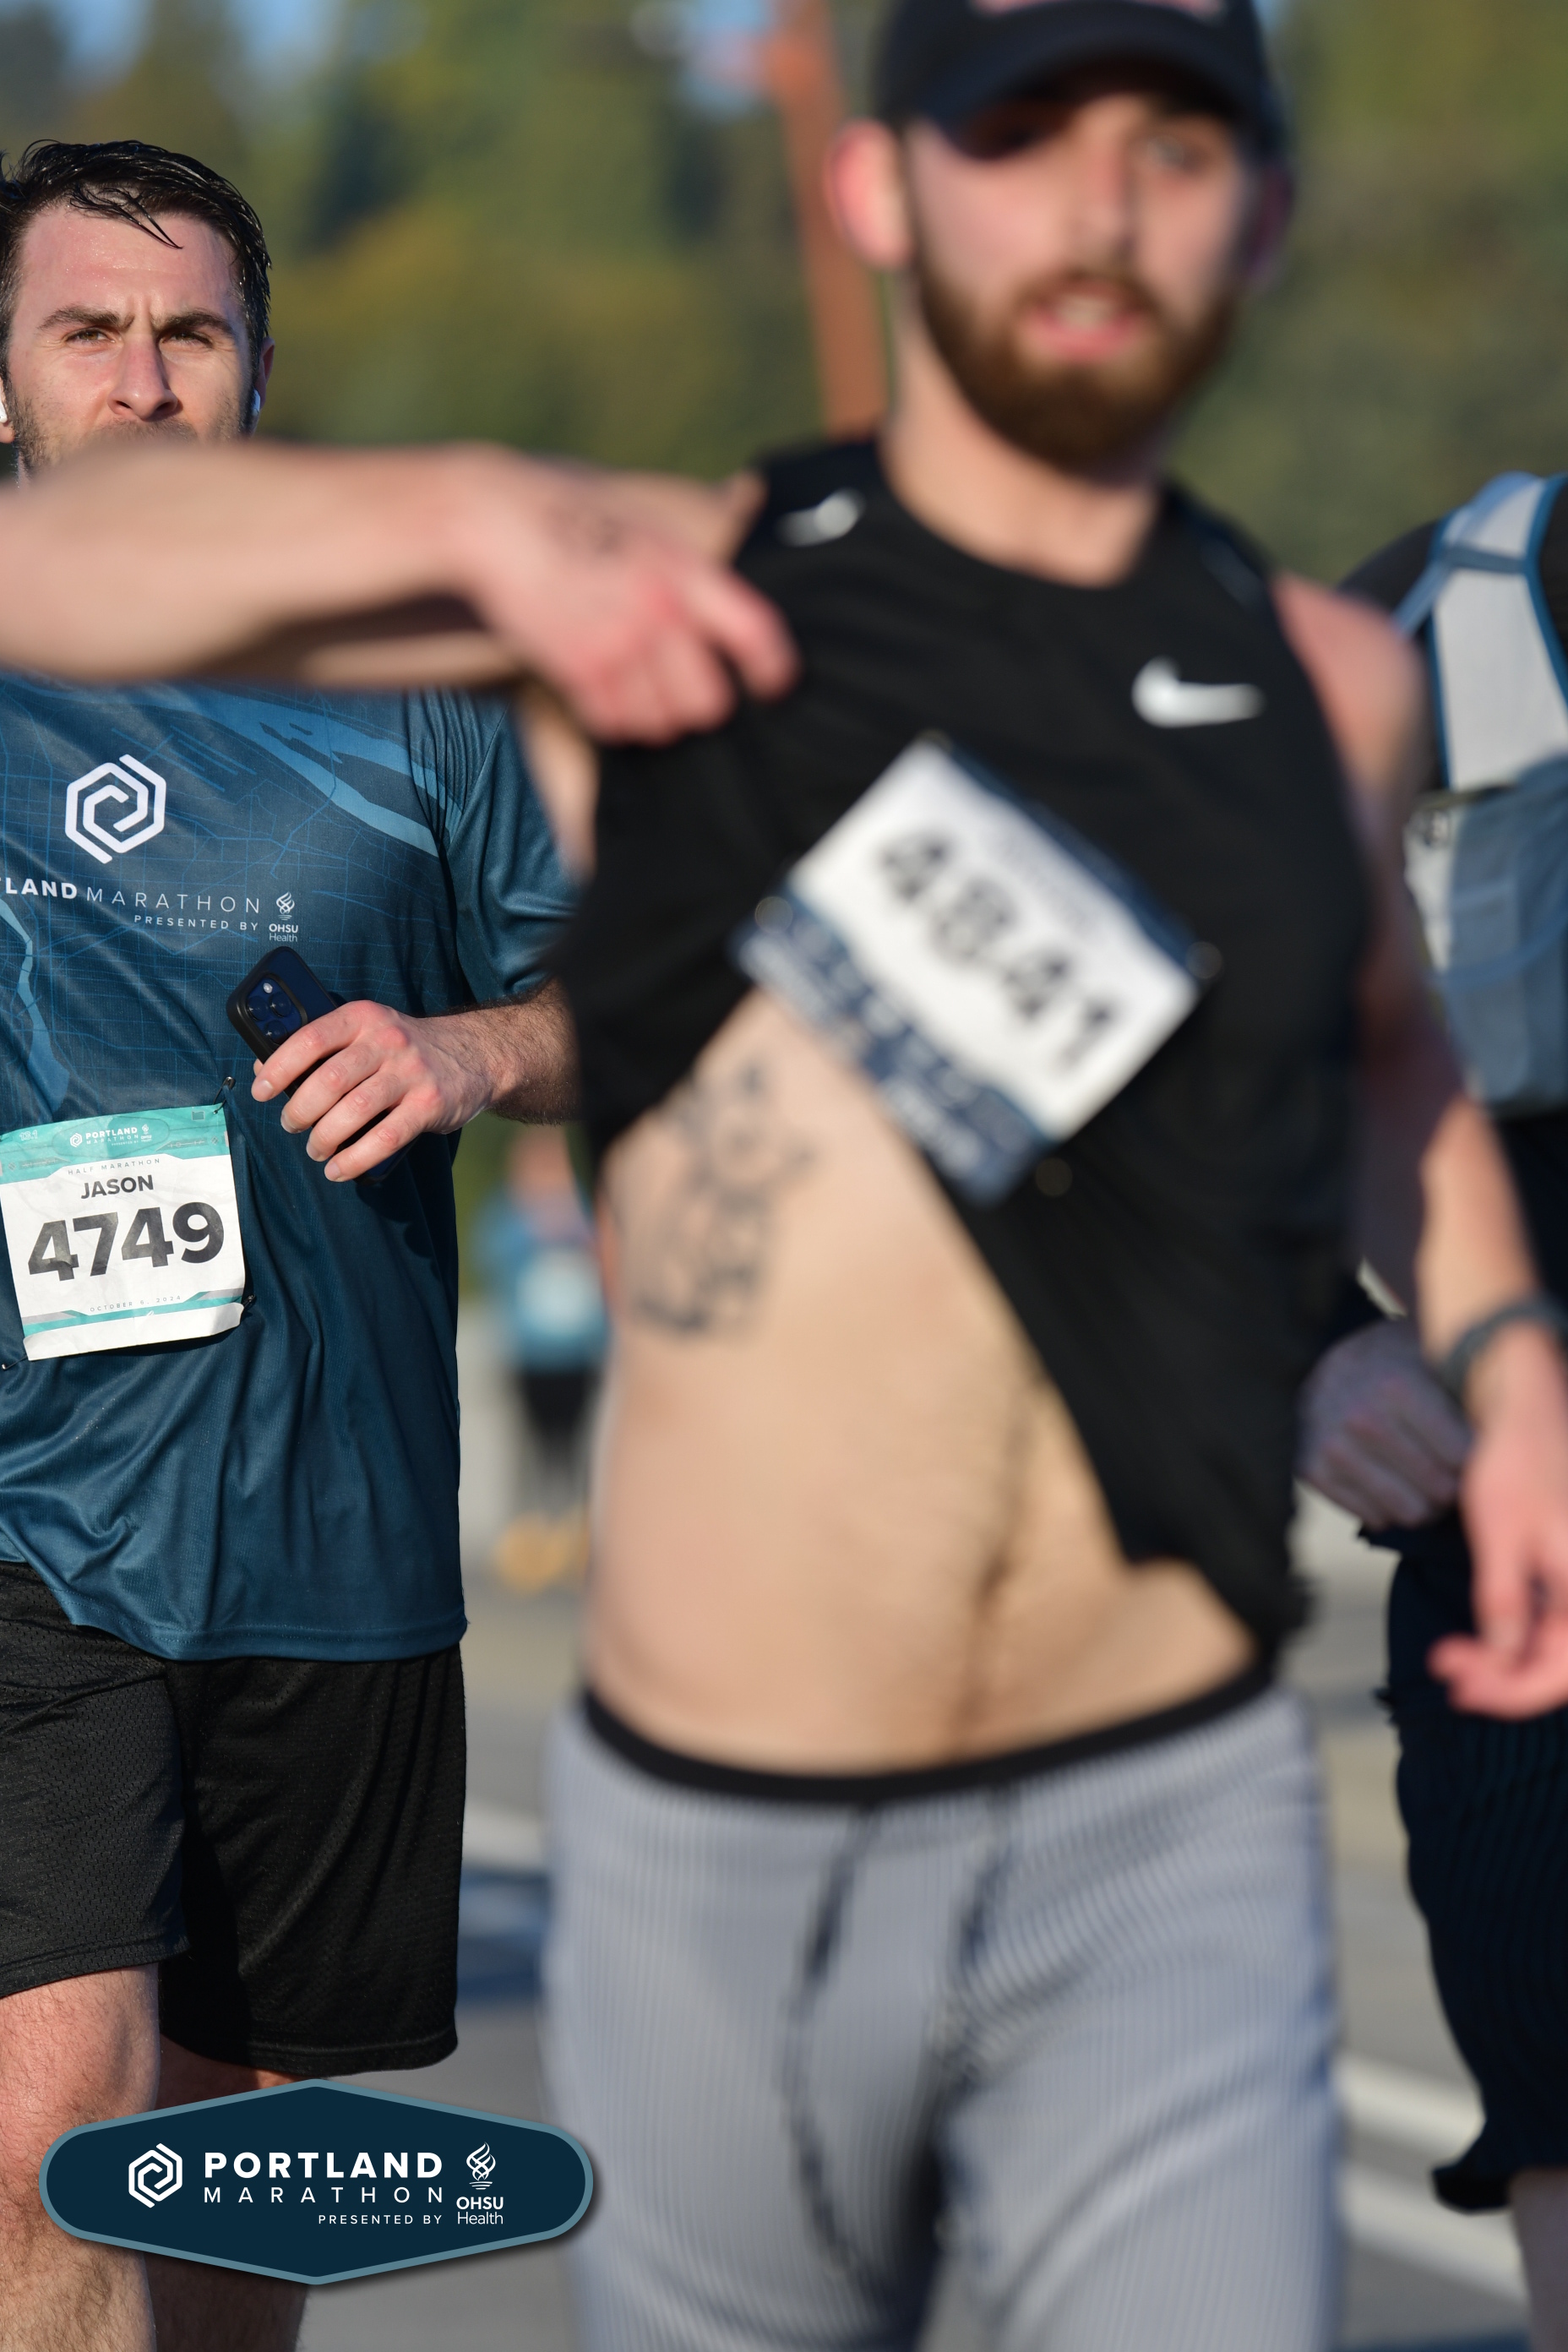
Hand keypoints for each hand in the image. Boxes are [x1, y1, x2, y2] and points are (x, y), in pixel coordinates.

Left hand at [250, 985, 574, 1181]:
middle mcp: (387, 1041)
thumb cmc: (403, 1049)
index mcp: (363, 1018)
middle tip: (291, 1125)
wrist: (474, 1055)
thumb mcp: (366, 1032)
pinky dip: (355, 1159)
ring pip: (355, 1111)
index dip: (279, 1069)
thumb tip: (263, 1069)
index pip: (311, 1039)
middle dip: (300, 1111)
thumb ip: (321, 1047)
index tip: (260, 1092)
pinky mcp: (430, 1105)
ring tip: (316, 1149)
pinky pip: (385, 1138)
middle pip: (329, 1081)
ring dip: (325, 1138)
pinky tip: (339, 1168)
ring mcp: (411, 1073)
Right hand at [450, 453, 797, 741]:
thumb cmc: (573, 514)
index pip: (755, 634)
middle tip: (688, 690)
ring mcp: (616, 645)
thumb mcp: (647, 519)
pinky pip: (613, 725)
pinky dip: (615, 720)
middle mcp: (658, 612)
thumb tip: (748, 507)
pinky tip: (607, 691)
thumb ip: (696, 546)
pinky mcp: (575, 668)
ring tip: (643, 690)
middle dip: (701, 704)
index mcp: (685, 570)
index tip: (774, 685)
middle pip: (708, 703)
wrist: (495, 521)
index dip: (774, 670)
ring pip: (660, 723)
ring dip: (656, 717)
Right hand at [1298, 1318, 1468, 1526]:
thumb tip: (1500, 1448)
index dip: (1477, 1458)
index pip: (1464, 1458)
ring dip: (1425, 1500)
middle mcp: (1361, 1418)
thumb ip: (1470, 1399)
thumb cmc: (1398, 1362)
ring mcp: (1333, 1447)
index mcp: (1398, 1386)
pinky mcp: (1310, 1470)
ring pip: (1411, 1512)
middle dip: (1453, 1482)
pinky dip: (1388, 1505)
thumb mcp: (1435, 1360)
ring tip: (1422, 1473)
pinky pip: (1375, 1518)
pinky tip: (1387, 1475)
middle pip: (1441, 1490)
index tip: (1472, 1447)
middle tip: (1449, 1464)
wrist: (1328, 1361)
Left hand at [1433, 1323, 1567, 1716]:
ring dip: (1503, 1661)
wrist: (1530, 1409)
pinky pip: (1546, 1625)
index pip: (1562, 1673)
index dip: (1512, 1693)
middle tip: (1446, 1668)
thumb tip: (1504, 1658)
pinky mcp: (1566, 1577)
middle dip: (1502, 1680)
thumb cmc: (1517, 1460)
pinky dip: (1511, 1638)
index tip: (1459, 1688)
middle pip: (1558, 1667)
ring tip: (1451, 1655)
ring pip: (1550, 1649)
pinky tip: (1476, 1640)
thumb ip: (1505, 1598)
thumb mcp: (1502, 1531)